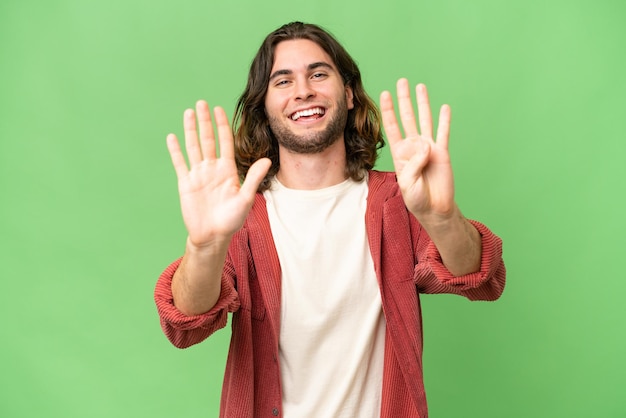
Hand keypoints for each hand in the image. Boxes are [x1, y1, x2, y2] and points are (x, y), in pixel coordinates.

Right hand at [167, 100, 270, 247]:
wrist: (213, 236)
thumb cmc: (231, 220)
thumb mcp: (245, 199)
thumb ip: (253, 178)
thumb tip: (266, 160)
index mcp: (227, 170)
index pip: (225, 142)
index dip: (222, 125)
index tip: (220, 109)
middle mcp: (212, 168)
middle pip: (207, 139)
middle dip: (205, 121)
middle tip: (202, 103)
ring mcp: (198, 174)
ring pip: (193, 146)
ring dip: (190, 130)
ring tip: (188, 112)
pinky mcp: (186, 183)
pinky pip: (180, 163)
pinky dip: (175, 150)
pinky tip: (172, 137)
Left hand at [380, 79, 454, 220]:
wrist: (434, 208)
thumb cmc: (416, 198)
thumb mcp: (407, 183)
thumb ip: (414, 164)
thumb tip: (426, 145)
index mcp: (399, 152)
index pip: (392, 126)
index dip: (388, 110)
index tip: (384, 94)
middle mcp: (413, 146)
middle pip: (407, 117)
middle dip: (404, 99)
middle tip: (402, 81)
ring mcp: (428, 147)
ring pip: (425, 119)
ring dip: (422, 103)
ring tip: (420, 87)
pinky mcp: (443, 152)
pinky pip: (443, 132)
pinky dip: (444, 120)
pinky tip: (444, 107)